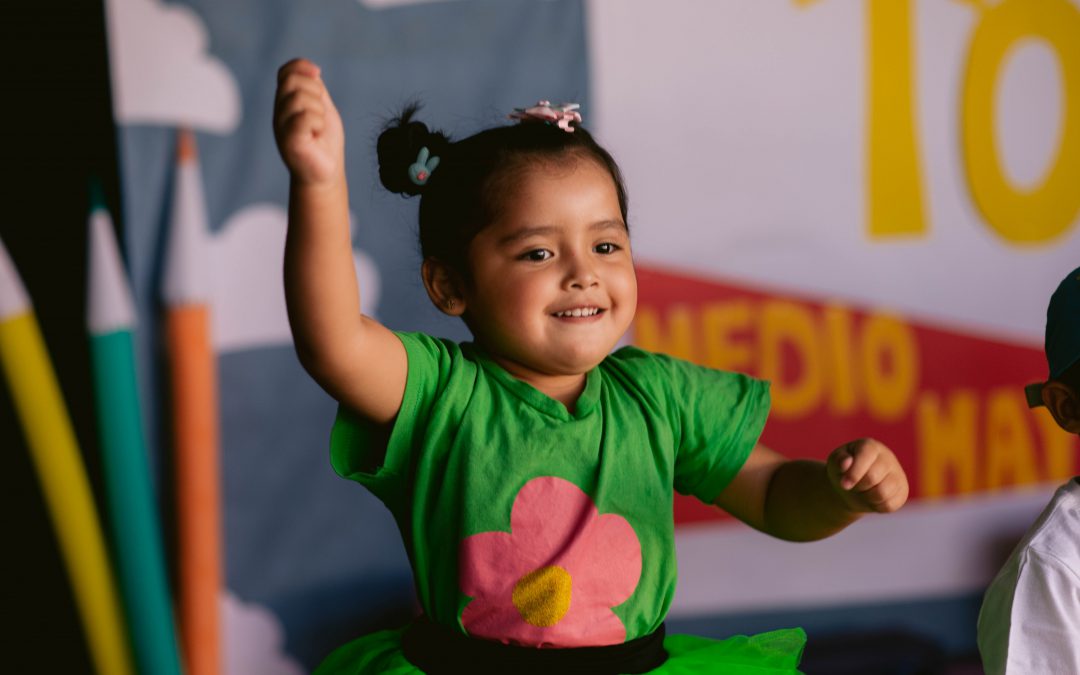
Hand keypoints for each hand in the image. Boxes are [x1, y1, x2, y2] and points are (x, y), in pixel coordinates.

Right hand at [273, 58, 344, 185]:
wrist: (325, 172)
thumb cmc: (324, 141)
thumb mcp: (322, 107)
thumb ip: (315, 88)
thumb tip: (313, 70)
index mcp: (285, 101)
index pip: (285, 72)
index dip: (301, 67)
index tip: (317, 74)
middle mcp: (279, 112)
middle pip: (292, 81)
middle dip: (314, 90)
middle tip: (320, 112)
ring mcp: (281, 126)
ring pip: (299, 98)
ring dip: (319, 111)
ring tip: (318, 128)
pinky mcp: (289, 141)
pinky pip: (304, 117)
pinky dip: (317, 123)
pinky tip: (316, 134)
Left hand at [826, 438, 908, 513]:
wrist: (852, 487)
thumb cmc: (842, 471)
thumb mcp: (834, 463)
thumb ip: (839, 460)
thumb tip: (846, 463)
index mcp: (870, 446)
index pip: (866, 456)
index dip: (854, 473)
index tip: (844, 484)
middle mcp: (887, 458)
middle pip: (872, 478)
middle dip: (858, 486)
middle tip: (854, 486)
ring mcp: (898, 475)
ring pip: (882, 493)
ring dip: (866, 497)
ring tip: (863, 491)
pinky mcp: (902, 492)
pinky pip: (889, 505)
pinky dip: (876, 507)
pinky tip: (872, 499)